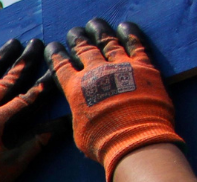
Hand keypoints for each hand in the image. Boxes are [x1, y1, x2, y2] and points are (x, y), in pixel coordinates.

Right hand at [46, 19, 180, 181]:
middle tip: (73, 32)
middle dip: (77, 38)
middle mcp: (96, 72)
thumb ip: (78, 115)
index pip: (61, 66)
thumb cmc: (103, 143)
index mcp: (75, 89)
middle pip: (84, 48)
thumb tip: (76, 114)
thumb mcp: (79, 132)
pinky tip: (125, 26)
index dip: (56, 55)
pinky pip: (136, 44)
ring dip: (100, 30)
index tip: (53, 47)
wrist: (135, 140)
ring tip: (94, 23)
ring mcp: (120, 66)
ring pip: (107, 41)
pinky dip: (130, 33)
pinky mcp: (143, 66)